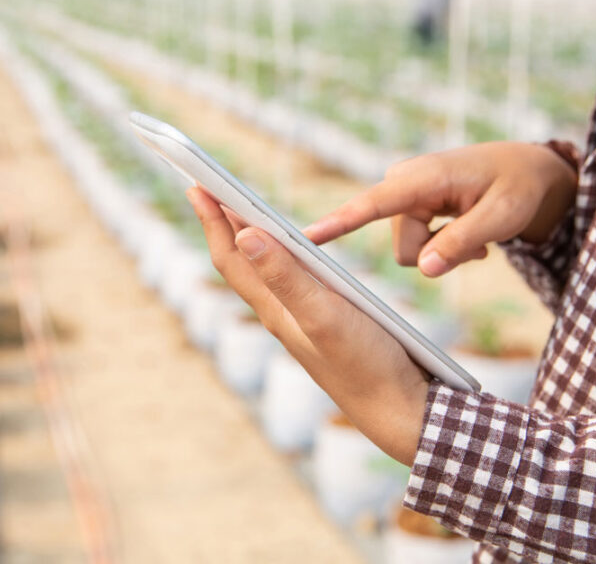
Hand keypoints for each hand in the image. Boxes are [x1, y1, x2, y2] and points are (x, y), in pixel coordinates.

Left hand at [187, 187, 429, 465]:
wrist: (399, 410)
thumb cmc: (364, 364)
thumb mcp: (323, 314)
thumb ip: (285, 276)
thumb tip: (243, 235)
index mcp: (274, 308)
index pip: (230, 257)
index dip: (212, 220)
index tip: (196, 184)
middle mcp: (280, 312)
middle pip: (241, 261)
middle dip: (223, 222)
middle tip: (208, 188)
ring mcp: (301, 319)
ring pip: (263, 271)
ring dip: (249, 236)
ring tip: (239, 210)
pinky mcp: (324, 322)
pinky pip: (289, 280)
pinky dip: (281, 255)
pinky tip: (292, 251)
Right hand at [303, 142, 577, 277]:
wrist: (526, 171)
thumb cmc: (518, 187)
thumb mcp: (502, 217)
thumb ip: (461, 243)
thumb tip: (423, 270)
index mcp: (423, 177)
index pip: (373, 204)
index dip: (338, 222)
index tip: (304, 237)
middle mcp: (404, 183)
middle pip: (403, 246)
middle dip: (437, 254)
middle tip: (479, 244)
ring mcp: (404, 195)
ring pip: (410, 251)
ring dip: (444, 251)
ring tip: (477, 235)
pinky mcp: (408, 206)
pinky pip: (416, 246)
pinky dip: (442, 247)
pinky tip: (469, 234)